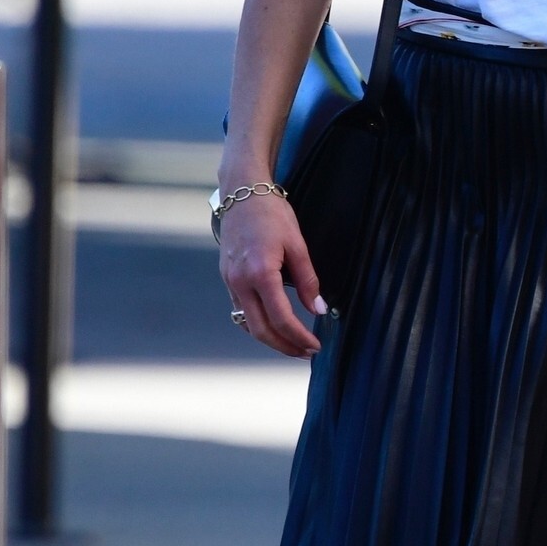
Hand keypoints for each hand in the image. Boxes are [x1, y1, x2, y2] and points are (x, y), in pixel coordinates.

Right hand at [220, 189, 328, 357]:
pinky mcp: (227, 278)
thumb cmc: (272, 214)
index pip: (282, 319)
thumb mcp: (297, 244)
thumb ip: (308, 280)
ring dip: (270, 339)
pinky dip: (257, 323)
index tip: (316, 345)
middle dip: (285, 346)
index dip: (300, 337)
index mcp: (260, 274)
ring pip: (248, 324)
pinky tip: (273, 325)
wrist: (241, 193)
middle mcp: (240, 282)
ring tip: (292, 344)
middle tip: (306, 352)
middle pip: (261, 330)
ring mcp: (230, 281)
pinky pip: (241, 310)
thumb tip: (320, 309)